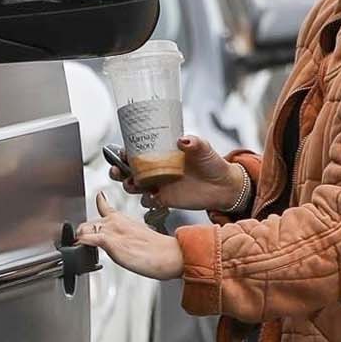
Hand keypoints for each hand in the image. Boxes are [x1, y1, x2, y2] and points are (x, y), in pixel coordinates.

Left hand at [75, 192, 185, 280]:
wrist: (169, 255)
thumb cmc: (159, 251)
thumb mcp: (140, 238)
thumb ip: (126, 237)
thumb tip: (123, 245)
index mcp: (123, 219)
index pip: (105, 206)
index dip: (98, 203)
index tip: (98, 198)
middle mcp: (115, 222)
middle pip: (87, 223)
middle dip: (82, 234)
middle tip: (84, 245)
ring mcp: (112, 230)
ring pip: (83, 229)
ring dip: (79, 239)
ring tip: (81, 250)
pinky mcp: (110, 241)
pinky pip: (87, 239)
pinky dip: (80, 243)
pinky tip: (80, 249)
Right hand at [107, 134, 248, 215]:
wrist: (222, 186)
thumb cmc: (212, 163)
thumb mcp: (204, 149)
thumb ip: (194, 143)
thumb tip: (183, 140)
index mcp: (161, 153)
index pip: (137, 150)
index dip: (125, 152)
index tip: (121, 152)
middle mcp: (156, 168)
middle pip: (128, 169)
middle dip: (118, 170)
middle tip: (117, 170)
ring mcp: (158, 184)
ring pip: (134, 185)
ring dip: (129, 185)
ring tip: (133, 184)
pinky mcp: (164, 199)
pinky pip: (148, 201)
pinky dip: (146, 200)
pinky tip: (152, 197)